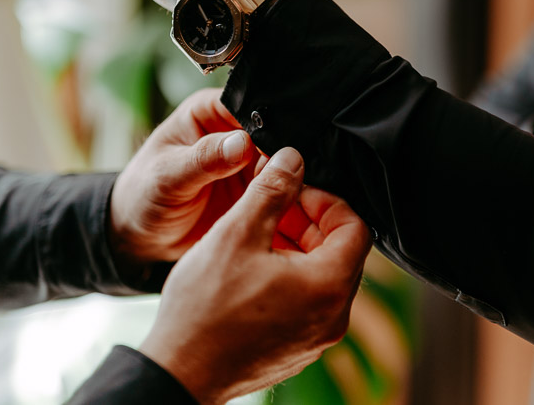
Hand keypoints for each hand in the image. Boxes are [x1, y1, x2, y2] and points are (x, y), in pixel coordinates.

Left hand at [109, 88, 297, 271]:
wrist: (141, 237)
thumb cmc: (143, 196)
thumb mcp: (168, 176)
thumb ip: (204, 159)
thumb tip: (242, 142)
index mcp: (209, 111)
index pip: (251, 108)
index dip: (268, 129)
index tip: (278, 153)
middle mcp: (233, 132)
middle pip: (275, 135)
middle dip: (283, 157)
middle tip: (283, 181)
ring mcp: (248, 162)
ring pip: (284, 163)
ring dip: (288, 180)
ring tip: (286, 199)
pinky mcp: (257, 189)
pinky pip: (283, 189)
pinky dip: (287, 199)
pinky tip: (286, 211)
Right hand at [140, 148, 371, 403]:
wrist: (178, 373)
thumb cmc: (204, 310)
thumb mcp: (237, 233)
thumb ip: (272, 190)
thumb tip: (293, 159)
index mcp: (330, 286)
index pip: (355, 226)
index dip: (324, 199)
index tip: (293, 190)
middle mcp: (334, 317)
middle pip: (341, 251)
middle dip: (308, 221)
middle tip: (273, 207)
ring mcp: (316, 338)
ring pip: (322, 276)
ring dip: (296, 248)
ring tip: (256, 234)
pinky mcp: (296, 349)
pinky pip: (307, 302)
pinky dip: (289, 277)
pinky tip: (251, 268)